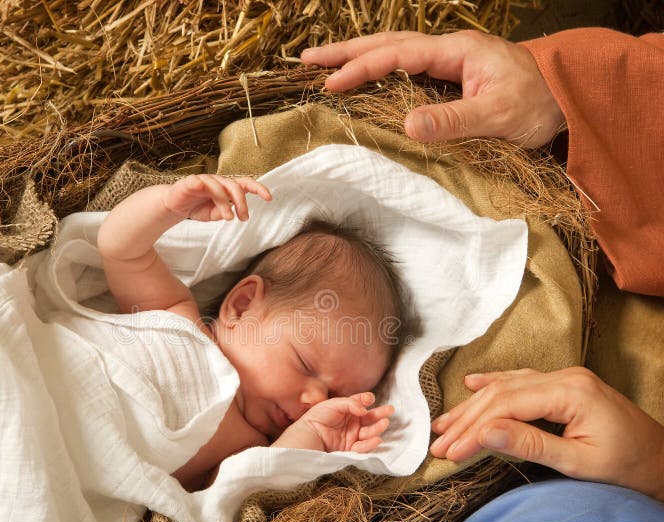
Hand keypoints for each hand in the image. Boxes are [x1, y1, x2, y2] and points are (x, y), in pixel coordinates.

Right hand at [162, 174, 270, 221]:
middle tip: (243, 219)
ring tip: (228, 218)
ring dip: (226, 203)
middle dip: (242, 203)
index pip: (245, 184)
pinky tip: (204, 193)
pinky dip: (203, 185)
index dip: (258, 188)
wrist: (173, 205)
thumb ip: (222, 213)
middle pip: (234, 187)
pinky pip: (199, 182)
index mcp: (226, 188)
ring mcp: (204, 180)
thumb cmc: (196, 207)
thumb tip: (231, 213)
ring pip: (219, 187)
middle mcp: (217, 181)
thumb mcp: (212, 215)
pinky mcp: (190, 182)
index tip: (269, 198)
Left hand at [298, 392, 393, 452]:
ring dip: (377, 428)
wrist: (307, 436)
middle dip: (380, 414)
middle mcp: (351, 422)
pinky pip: (362, 446)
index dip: (367, 400)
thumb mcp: (333, 404)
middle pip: (369, 418)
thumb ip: (350, 403)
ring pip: (369, 432)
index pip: (361, 403)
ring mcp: (352, 435)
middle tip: (391, 410)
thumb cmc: (317, 417)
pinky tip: (377, 439)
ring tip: (384, 423)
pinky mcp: (349, 448)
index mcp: (347, 410)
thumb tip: (365, 409)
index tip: (370, 399)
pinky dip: (370, 443)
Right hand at [301, 30, 564, 147]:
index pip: (397, 55)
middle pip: (387, 43)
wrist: (568, 99)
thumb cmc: (539, 105)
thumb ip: (453, 120)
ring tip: (325, 65)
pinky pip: (405, 66)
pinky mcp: (451, 75)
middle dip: (346, 52)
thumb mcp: (498, 117)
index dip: (361, 68)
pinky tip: (364, 77)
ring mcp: (450, 60)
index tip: (330, 84)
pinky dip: (378, 68)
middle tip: (307, 61)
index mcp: (457, 51)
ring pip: (394, 51)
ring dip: (358, 57)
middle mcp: (449, 49)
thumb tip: (406, 125)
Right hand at [430, 368, 663, 500]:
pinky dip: (494, 384)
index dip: (474, 430)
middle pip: (502, 394)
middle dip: (467, 420)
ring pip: (507, 386)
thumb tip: (484, 432)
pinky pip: (521, 380)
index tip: (450, 452)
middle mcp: (566, 377)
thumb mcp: (580, 463)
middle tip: (438, 444)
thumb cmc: (629, 468)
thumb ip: (530, 444)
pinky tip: (473, 385)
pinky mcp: (565, 385)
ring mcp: (565, 378)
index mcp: (571, 392)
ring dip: (473, 406)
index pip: (507, 407)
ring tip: (443, 424)